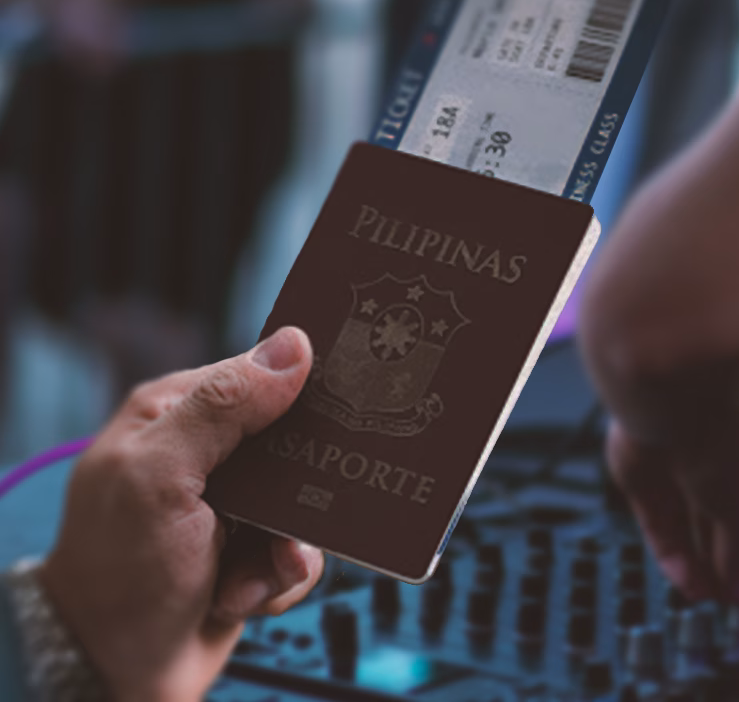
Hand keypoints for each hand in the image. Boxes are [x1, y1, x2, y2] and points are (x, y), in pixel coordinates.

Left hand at [39, 327, 324, 701]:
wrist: (113, 670)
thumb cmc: (118, 569)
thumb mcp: (160, 476)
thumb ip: (222, 409)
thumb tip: (294, 346)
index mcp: (177, 414)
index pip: (259, 374)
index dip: (305, 385)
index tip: (349, 398)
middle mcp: (208, 454)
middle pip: (297, 441)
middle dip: (304, 488)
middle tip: (292, 513)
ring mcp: (234, 505)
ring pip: (309, 504)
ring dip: (287, 547)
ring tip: (251, 571)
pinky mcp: (254, 552)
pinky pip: (302, 553)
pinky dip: (277, 581)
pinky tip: (239, 595)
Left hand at [605, 404, 738, 606]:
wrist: (671, 408)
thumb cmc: (720, 444)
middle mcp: (711, 465)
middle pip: (717, 527)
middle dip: (725, 567)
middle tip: (732, 604)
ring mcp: (674, 472)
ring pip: (687, 530)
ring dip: (699, 567)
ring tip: (710, 602)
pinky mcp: (641, 481)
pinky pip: (659, 528)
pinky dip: (674, 558)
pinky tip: (689, 584)